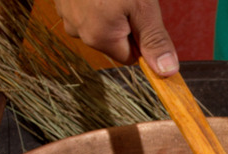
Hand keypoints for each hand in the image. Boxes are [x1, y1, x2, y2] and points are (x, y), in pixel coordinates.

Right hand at [54, 0, 178, 75]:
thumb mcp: (143, 7)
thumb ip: (154, 41)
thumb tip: (166, 73)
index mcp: (98, 37)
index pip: (129, 57)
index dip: (141, 38)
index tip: (143, 16)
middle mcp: (77, 31)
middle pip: (112, 39)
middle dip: (124, 22)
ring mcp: (66, 14)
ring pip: (97, 23)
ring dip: (108, 10)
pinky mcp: (61, 0)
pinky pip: (83, 8)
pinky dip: (93, 0)